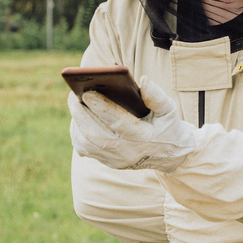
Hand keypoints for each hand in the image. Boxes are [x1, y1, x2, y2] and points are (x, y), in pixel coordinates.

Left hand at [69, 76, 196, 171]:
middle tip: (73, 95)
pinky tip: (78, 120)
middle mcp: (127, 151)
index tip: (87, 92)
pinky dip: (78, 134)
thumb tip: (143, 80)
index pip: (117, 122)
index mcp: (143, 137)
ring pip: (86, 143)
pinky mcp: (109, 162)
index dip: (101, 107)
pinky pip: (86, 150)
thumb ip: (156, 96)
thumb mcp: (168, 110)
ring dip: (77, 123)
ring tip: (75, 104)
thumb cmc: (167, 127)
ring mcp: (116, 159)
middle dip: (81, 113)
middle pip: (95, 134)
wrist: (170, 154)